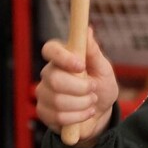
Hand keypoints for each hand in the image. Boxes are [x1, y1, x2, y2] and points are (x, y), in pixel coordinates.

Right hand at [37, 28, 118, 145]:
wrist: (100, 113)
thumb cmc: (101, 86)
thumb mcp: (103, 69)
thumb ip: (93, 52)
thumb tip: (88, 30)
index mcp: (61, 58)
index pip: (50, 49)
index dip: (63, 57)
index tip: (81, 66)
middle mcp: (48, 73)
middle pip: (54, 79)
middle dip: (80, 88)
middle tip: (93, 89)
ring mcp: (44, 93)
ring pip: (58, 101)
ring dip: (82, 104)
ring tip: (91, 102)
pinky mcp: (44, 112)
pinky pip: (58, 116)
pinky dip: (78, 117)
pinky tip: (85, 113)